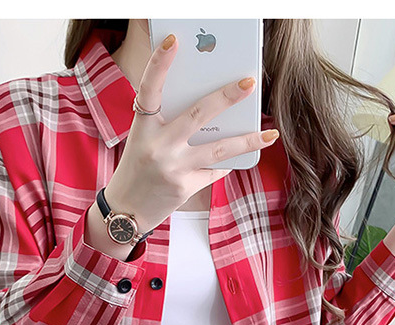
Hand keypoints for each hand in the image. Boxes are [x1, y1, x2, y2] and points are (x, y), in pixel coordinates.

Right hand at [105, 33, 279, 231]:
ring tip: (269, 134)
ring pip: (218, 149)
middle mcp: (158, 146)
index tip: (174, 42)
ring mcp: (173, 168)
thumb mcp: (143, 141)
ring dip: (248, 140)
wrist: (125, 212)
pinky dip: (227, 163)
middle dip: (226, 97)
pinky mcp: (185, 187)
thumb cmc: (137, 169)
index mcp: (143, 128)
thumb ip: (168, 124)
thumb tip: (211, 109)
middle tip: (248, 83)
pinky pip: (215, 170)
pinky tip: (242, 156)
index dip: (159, 64)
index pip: (149, 89)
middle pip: (198, 115)